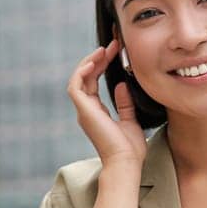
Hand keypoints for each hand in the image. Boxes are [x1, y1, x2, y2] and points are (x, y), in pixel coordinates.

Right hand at [67, 38, 146, 166]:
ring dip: (90, 62)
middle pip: (85, 77)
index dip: (102, 65)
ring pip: (79, 79)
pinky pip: (76, 87)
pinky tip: (94, 61)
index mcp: (96, 112)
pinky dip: (82, 72)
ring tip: (104, 49)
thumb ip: (125, 103)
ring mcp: (84, 111)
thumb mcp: (131, 120)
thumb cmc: (130, 148)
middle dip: (97, 59)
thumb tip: (122, 84)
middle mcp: (87, 110)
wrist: (126, 162)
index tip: (115, 51)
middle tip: (111, 45)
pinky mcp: (84, 111)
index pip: (93, 82)